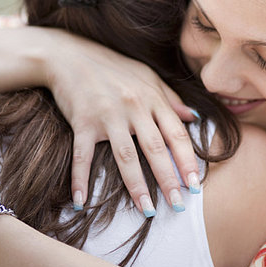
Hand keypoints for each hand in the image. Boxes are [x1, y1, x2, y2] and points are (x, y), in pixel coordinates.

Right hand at [42, 30, 200, 214]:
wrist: (70, 55)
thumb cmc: (113, 67)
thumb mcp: (147, 77)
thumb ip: (171, 99)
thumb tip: (194, 117)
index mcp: (152, 98)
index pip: (176, 134)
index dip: (188, 161)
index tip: (196, 185)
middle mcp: (133, 107)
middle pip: (155, 149)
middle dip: (169, 179)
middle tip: (178, 205)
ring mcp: (107, 115)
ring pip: (125, 156)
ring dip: (137, 186)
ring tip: (148, 210)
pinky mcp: (82, 121)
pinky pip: (82, 155)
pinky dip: (80, 179)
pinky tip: (82, 202)